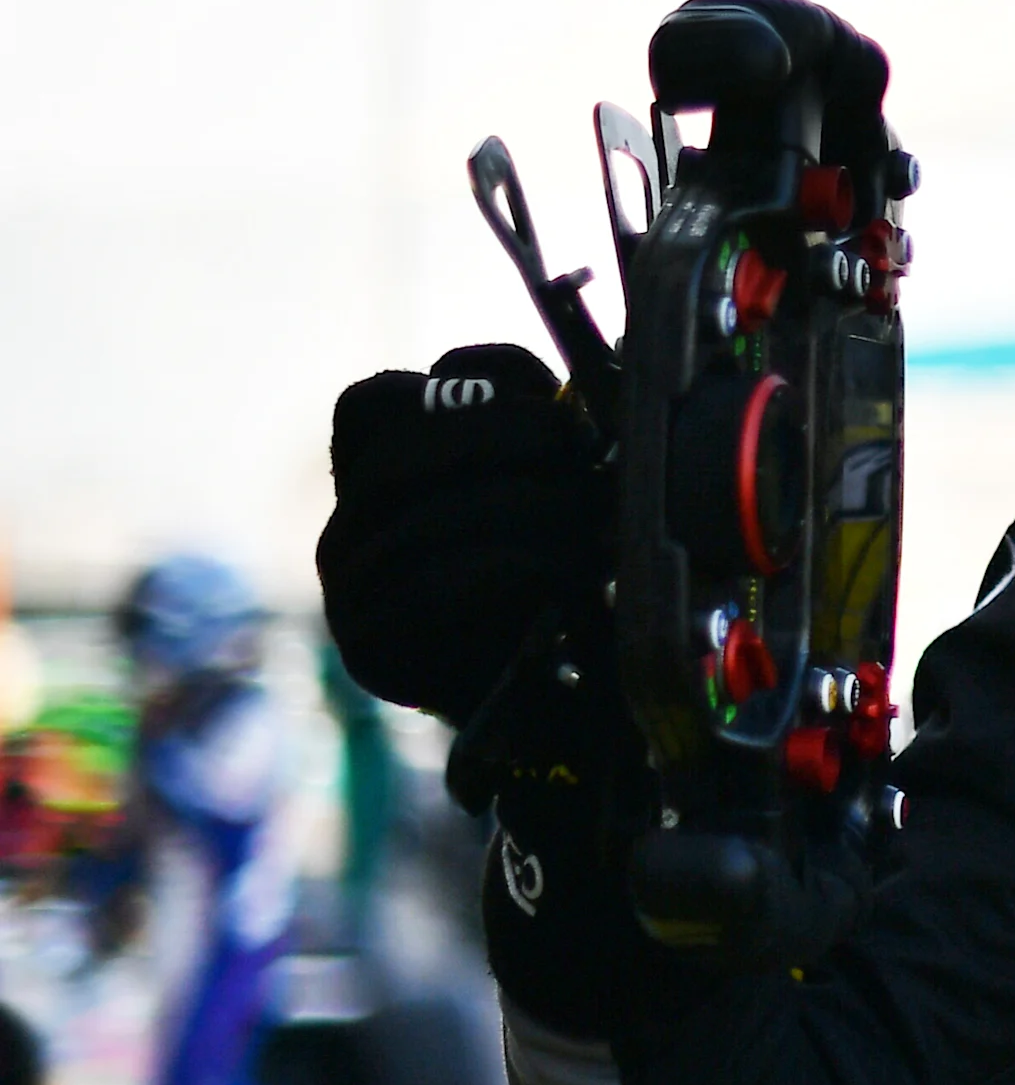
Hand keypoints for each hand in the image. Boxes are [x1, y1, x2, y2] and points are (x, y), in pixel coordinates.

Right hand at [318, 343, 611, 724]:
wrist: (549, 699)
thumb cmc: (549, 581)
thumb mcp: (547, 494)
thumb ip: (542, 438)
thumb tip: (578, 389)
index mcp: (376, 478)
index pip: (373, 403)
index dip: (458, 386)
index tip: (547, 395)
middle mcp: (347, 528)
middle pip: (393, 457)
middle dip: (499, 440)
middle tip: (582, 450)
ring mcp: (346, 590)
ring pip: (414, 522)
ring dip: (521, 508)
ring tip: (596, 516)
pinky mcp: (370, 648)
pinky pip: (426, 592)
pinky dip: (507, 570)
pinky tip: (567, 570)